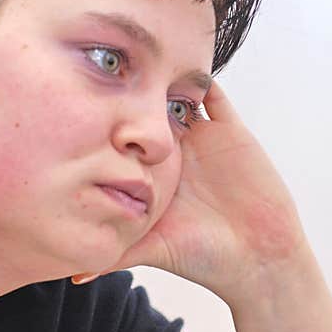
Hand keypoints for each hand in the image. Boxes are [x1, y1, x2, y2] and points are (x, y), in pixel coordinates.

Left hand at [71, 81, 307, 301]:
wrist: (259, 257)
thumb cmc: (205, 258)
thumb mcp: (153, 251)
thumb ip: (116, 254)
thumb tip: (72, 275)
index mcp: (153, 174)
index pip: (123, 138)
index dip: (106, 118)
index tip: (81, 97)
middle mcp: (175, 154)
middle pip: (147, 111)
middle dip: (130, 90)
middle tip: (106, 63)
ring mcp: (202, 139)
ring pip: (177, 97)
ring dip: (164, 79)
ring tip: (142, 56)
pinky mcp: (231, 131)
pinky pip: (215, 95)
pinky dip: (201, 78)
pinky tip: (184, 65)